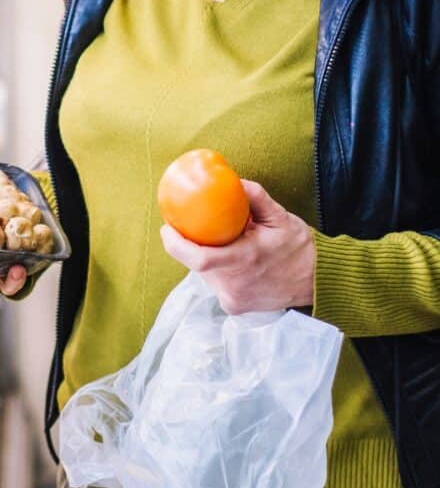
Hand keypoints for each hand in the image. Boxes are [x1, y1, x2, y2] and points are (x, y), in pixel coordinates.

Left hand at [160, 180, 314, 313]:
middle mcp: (236, 286)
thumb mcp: (280, 216)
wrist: (319, 282)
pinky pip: (216, 284)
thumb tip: (230, 179)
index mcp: (245, 261)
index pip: (198, 258)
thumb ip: (254, 196)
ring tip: (222, 242)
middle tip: (195, 227)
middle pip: (197, 265)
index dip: (175, 244)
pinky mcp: (235, 307)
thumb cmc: (299, 247)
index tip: (167, 227)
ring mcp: (235, 300)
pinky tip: (230, 258)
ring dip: (206, 257)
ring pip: (205, 275)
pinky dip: (218, 270)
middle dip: (191, 245)